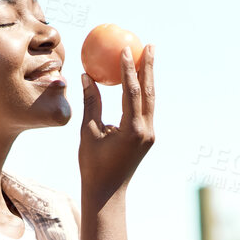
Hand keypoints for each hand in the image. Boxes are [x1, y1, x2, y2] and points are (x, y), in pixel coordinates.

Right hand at [78, 44, 154, 206]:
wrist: (107, 193)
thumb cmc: (93, 165)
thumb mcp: (89, 131)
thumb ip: (91, 103)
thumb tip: (87, 75)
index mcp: (132, 130)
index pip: (132, 92)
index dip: (128, 69)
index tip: (125, 49)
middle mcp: (145, 131)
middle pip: (150, 92)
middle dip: (149, 68)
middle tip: (149, 45)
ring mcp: (149, 135)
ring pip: (151, 100)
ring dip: (149, 78)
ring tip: (149, 56)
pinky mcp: (147, 138)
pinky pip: (146, 110)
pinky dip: (143, 93)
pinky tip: (139, 80)